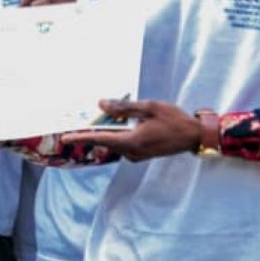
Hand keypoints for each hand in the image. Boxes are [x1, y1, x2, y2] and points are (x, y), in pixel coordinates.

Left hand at [60, 98, 199, 161]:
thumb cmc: (174, 120)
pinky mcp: (141, 153)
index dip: (80, 138)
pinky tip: (117, 121)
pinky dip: (117, 133)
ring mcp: (137, 155)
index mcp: (131, 142)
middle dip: (92, 130)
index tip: (64, 138)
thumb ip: (124, 107)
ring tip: (97, 116)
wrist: (195, 136)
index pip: (100, 139)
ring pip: (114, 141)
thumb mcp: (149, 108)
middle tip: (76, 121)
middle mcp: (131, 152)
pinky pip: (123, 143)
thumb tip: (101, 105)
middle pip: (105, 141)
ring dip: (107, 130)